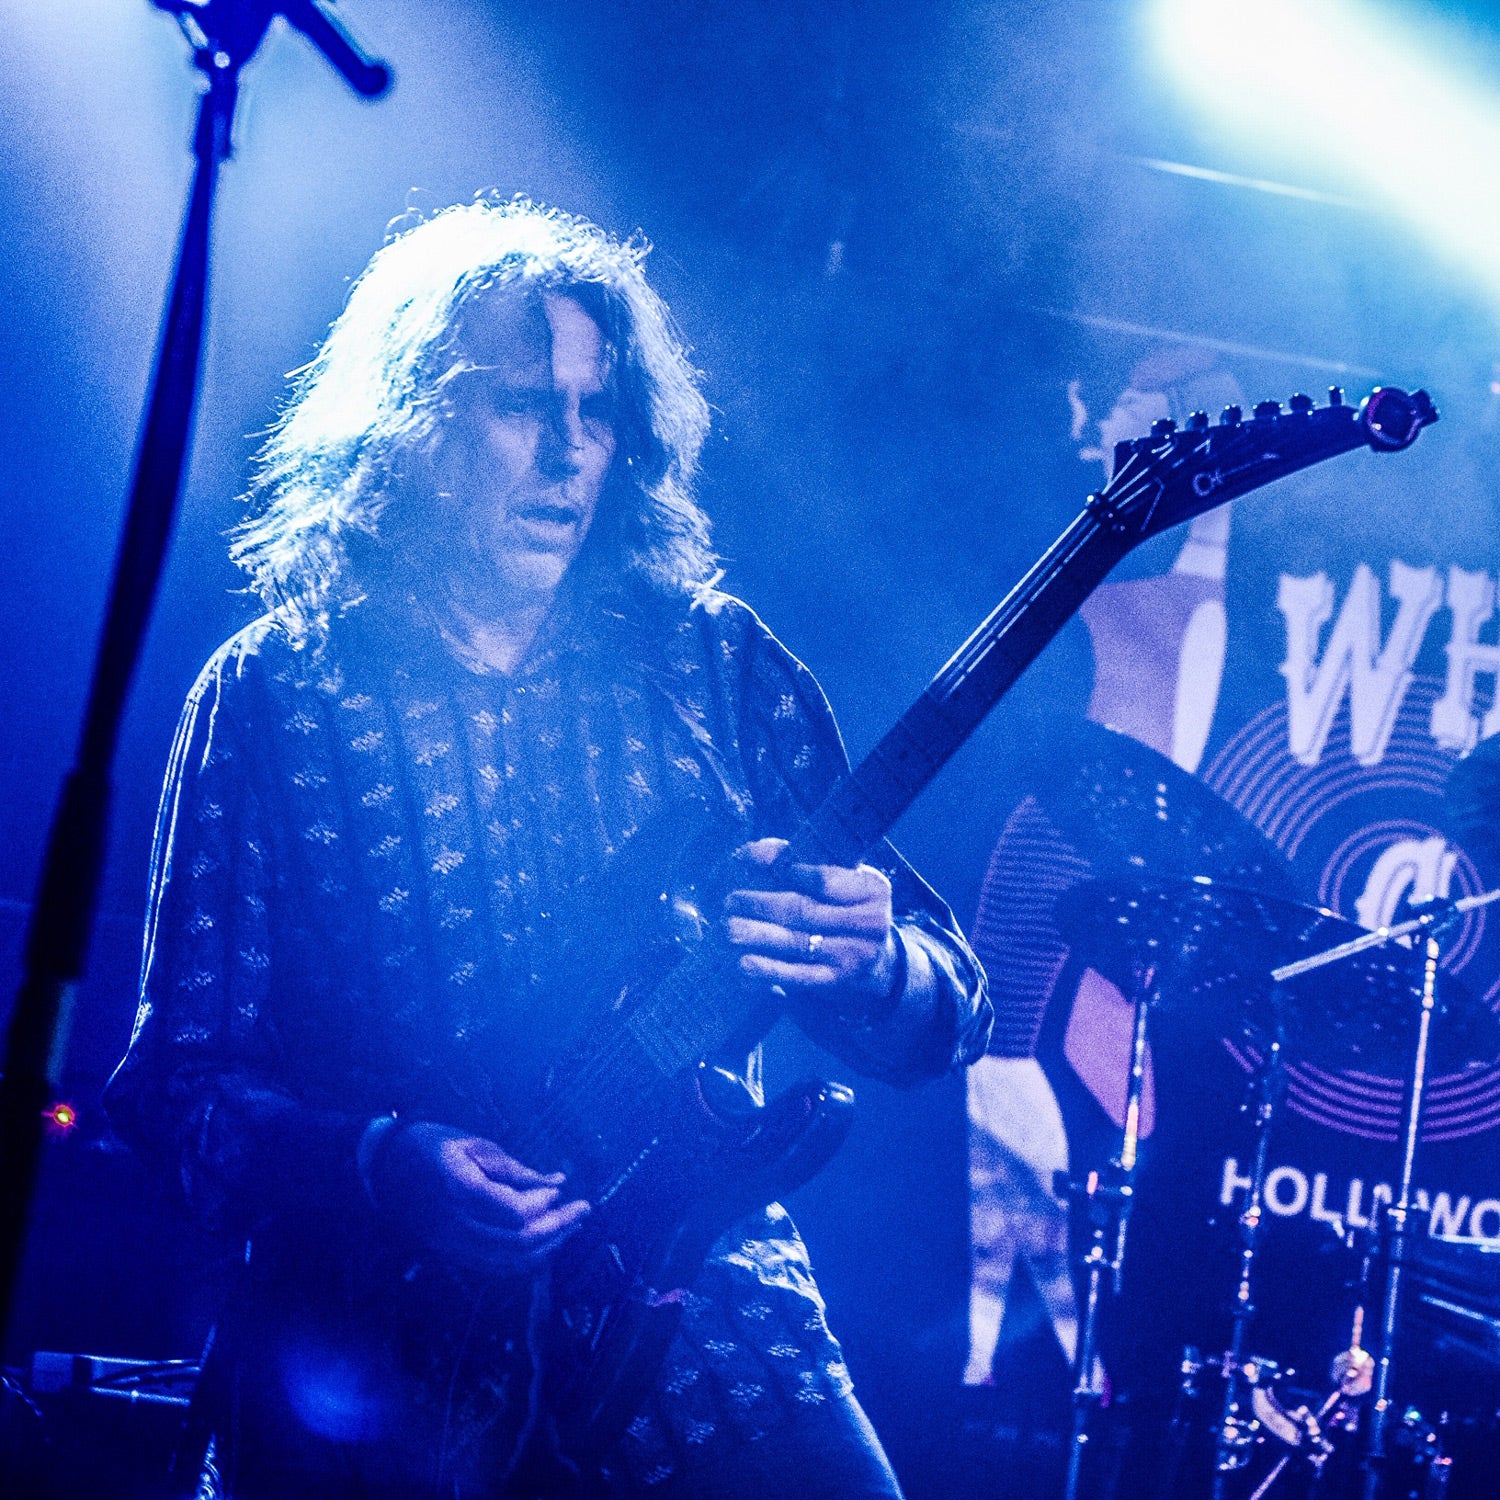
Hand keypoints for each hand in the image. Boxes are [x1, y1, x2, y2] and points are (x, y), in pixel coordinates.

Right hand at [374, 1122, 589, 1274]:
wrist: (385, 1166)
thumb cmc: (431, 1144)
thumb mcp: (473, 1143)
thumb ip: (514, 1167)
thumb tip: (557, 1180)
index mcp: (459, 1186)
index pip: (513, 1211)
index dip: (543, 1203)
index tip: (559, 1187)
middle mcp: (454, 1222)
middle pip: (517, 1241)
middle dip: (557, 1228)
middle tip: (583, 1210)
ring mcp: (450, 1243)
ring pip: (508, 1260)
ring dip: (546, 1246)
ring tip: (571, 1227)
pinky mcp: (450, 1252)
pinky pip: (494, 1266)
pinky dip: (524, 1259)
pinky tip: (544, 1243)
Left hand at [724, 837, 899, 1000]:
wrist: (873, 956)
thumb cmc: (843, 904)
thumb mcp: (834, 875)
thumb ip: (793, 858)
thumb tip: (748, 853)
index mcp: (872, 889)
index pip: (823, 879)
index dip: (785, 871)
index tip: (751, 865)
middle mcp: (870, 923)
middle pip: (805, 911)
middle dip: (761, 905)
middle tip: (731, 901)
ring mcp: (855, 955)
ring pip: (797, 942)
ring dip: (758, 935)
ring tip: (729, 928)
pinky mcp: (838, 980)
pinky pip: (799, 976)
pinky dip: (769, 969)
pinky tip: (744, 963)